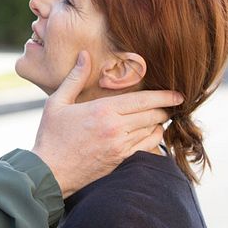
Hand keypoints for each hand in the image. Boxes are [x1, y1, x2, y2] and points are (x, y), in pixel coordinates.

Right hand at [32, 51, 182, 197]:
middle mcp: (116, 128)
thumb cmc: (50, 136)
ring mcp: (120, 147)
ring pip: (152, 131)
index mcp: (103, 110)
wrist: (49, 172)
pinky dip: (154, 139)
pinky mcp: (121, 161)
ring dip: (159, 123)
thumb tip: (84, 55)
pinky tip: (152, 133)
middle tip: (172, 103)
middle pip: (153, 115)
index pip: (144, 100)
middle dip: (165, 108)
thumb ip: (75, 78)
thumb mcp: (57, 103)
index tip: (178, 94)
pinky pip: (147, 148)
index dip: (165, 96)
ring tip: (161, 116)